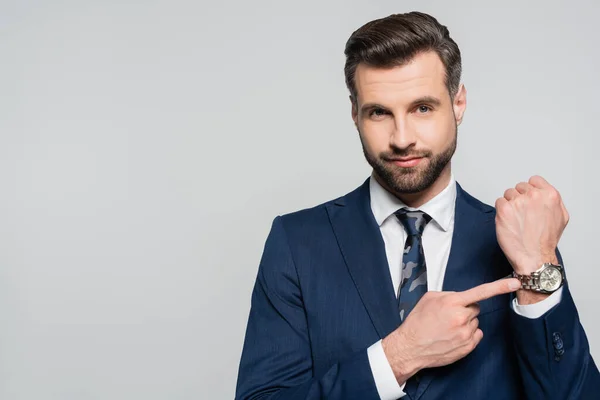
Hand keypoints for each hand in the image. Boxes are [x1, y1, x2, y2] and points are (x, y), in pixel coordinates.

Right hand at [382, 278, 520, 383]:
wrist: (410, 347)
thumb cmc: (417, 322)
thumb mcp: (429, 298)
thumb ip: (449, 294)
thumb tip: (461, 297)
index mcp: (452, 303)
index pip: (481, 292)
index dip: (500, 286)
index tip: (516, 282)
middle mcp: (461, 318)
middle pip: (475, 308)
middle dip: (465, 309)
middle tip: (448, 316)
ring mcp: (466, 334)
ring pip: (475, 322)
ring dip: (465, 323)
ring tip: (447, 328)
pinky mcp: (468, 347)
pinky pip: (476, 335)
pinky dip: (468, 335)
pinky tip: (452, 336)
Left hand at [495, 176, 568, 274]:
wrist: (534, 257)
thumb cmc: (546, 241)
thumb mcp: (561, 217)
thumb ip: (553, 201)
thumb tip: (544, 194)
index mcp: (550, 195)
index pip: (534, 180)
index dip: (530, 190)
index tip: (529, 200)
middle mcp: (534, 196)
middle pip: (519, 187)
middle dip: (519, 198)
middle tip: (523, 214)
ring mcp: (518, 202)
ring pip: (508, 194)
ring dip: (510, 204)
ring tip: (516, 219)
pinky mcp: (504, 209)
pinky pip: (499, 202)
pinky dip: (501, 211)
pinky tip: (509, 221)